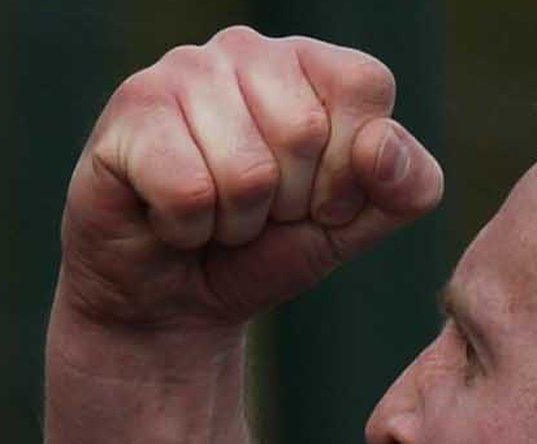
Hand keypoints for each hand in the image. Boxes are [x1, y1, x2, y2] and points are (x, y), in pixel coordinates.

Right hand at [55, 27, 443, 332]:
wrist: (178, 300)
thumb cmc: (268, 249)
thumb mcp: (355, 226)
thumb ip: (406, 187)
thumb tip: (382, 144)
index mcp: (313, 63)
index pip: (365, 87)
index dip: (350, 170)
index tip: (319, 199)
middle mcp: (248, 49)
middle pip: (305, 132)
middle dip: (290, 203)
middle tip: (259, 213)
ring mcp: (183, 69)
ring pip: (247, 170)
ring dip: (237, 222)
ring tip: (216, 215)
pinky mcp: (131, 108)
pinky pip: (189, 190)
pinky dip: (186, 228)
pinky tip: (171, 216)